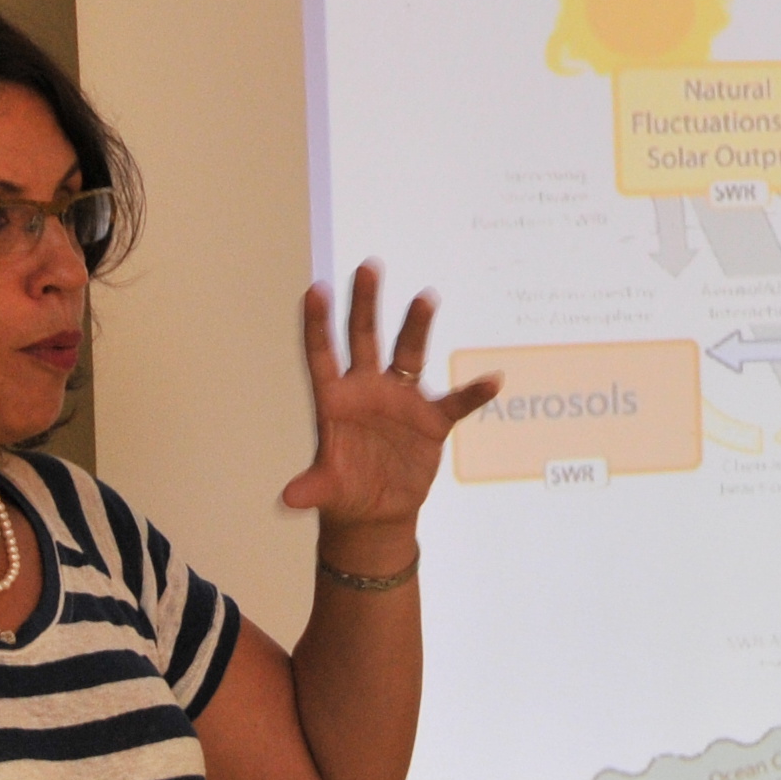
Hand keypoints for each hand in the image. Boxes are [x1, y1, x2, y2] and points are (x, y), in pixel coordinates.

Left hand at [279, 261, 500, 539]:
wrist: (375, 512)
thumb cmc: (343, 493)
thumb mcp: (325, 491)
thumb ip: (310, 489)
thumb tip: (289, 498)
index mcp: (334, 400)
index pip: (322, 354)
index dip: (317, 324)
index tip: (316, 289)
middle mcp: (366, 390)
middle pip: (364, 338)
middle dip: (365, 303)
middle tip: (369, 267)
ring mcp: (400, 401)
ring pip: (409, 354)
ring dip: (417, 326)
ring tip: (426, 297)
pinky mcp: (431, 422)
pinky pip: (455, 402)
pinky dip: (473, 393)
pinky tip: (491, 380)